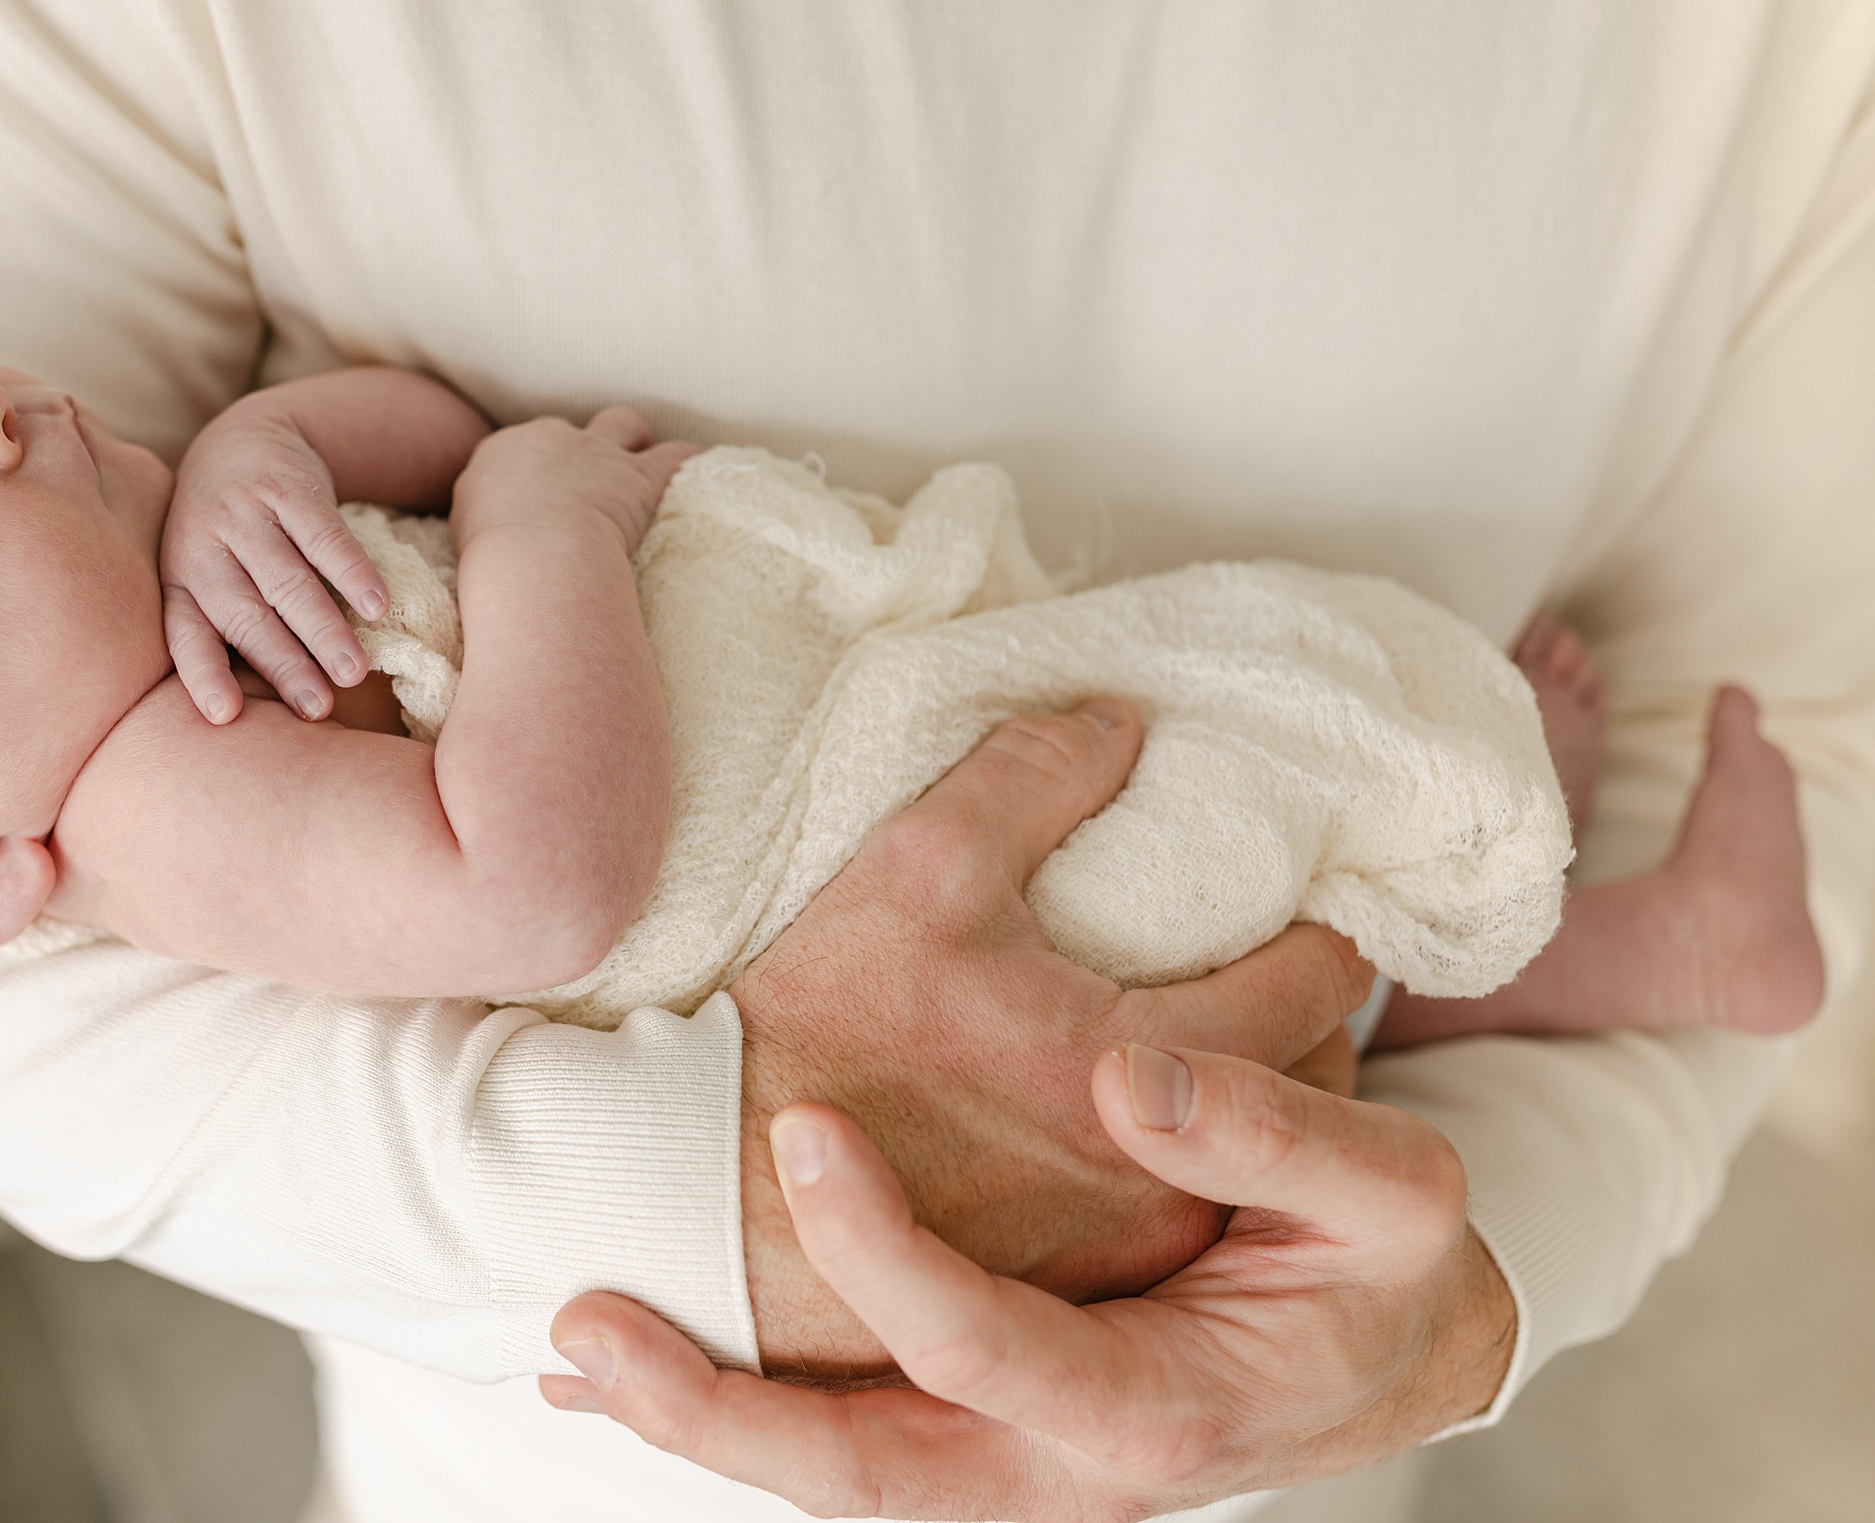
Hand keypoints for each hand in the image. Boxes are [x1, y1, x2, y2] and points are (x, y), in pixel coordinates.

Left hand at [161, 398, 390, 723]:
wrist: (244, 439)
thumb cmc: (228, 537)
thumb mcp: (206, 576)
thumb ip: (226, 631)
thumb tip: (269, 716)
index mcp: (181, 582)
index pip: (185, 635)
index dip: (203, 675)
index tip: (224, 716)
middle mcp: (205, 548)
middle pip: (246, 616)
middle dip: (283, 664)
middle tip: (317, 708)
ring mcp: (246, 515)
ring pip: (287, 581)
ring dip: (322, 629)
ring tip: (353, 671)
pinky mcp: (287, 488)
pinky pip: (323, 536)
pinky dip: (351, 573)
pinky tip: (377, 607)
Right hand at [449, 407, 696, 556]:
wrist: (533, 555)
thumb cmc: (492, 557)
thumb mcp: (464, 532)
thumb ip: (479, 517)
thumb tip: (477, 533)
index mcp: (502, 451)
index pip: (519, 447)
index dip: (534, 469)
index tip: (538, 494)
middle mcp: (550, 439)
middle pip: (569, 431)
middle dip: (580, 450)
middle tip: (587, 482)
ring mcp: (597, 453)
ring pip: (622, 424)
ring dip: (631, 439)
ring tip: (641, 458)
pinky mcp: (640, 475)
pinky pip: (676, 455)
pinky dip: (689, 458)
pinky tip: (701, 460)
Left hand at [541, 1050, 1514, 1519]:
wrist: (1389, 1349)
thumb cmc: (1383, 1265)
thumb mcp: (1389, 1193)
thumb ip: (1269, 1136)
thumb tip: (1126, 1075)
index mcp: (1155, 1415)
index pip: (986, 1354)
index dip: (886, 1255)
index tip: (805, 1134)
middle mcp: (1060, 1476)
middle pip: (863, 1481)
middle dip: (719, 1420)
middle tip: (587, 1334)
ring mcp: (1009, 1471)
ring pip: (833, 1475)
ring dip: (704, 1418)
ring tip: (575, 1348)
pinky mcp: (976, 1436)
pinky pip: (843, 1430)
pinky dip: (742, 1403)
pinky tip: (636, 1359)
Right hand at [724, 706, 1379, 1376]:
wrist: (705, 1200)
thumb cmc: (812, 1032)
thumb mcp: (916, 870)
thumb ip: (1030, 776)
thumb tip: (1117, 718)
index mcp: (1143, 1065)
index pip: (1314, 986)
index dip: (1323, 931)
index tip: (1310, 907)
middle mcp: (1156, 1183)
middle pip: (1303, 1092)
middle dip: (1296, 1028)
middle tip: (1262, 974)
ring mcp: (1113, 1262)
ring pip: (1239, 1178)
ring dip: (1235, 1115)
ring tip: (1186, 1057)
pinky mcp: (1059, 1308)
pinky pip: (1162, 1234)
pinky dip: (1164, 1183)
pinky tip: (1101, 1142)